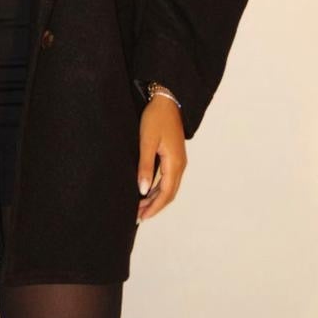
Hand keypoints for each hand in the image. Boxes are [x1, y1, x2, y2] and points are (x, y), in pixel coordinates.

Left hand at [136, 94, 186, 223]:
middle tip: (138, 216)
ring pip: (169, 187)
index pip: (165, 194)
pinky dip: (158, 188)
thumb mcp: (147, 142)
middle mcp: (180, 165)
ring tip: (140, 207)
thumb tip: (142, 190)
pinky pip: (168, 179)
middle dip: (154, 206)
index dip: (153, 207)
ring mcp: (178, 161)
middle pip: (169, 193)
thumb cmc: (156, 118)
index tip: (141, 217)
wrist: (167, 100)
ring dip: (156, 198)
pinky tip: (147, 191)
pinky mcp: (174, 156)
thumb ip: (145, 166)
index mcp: (175, 164)